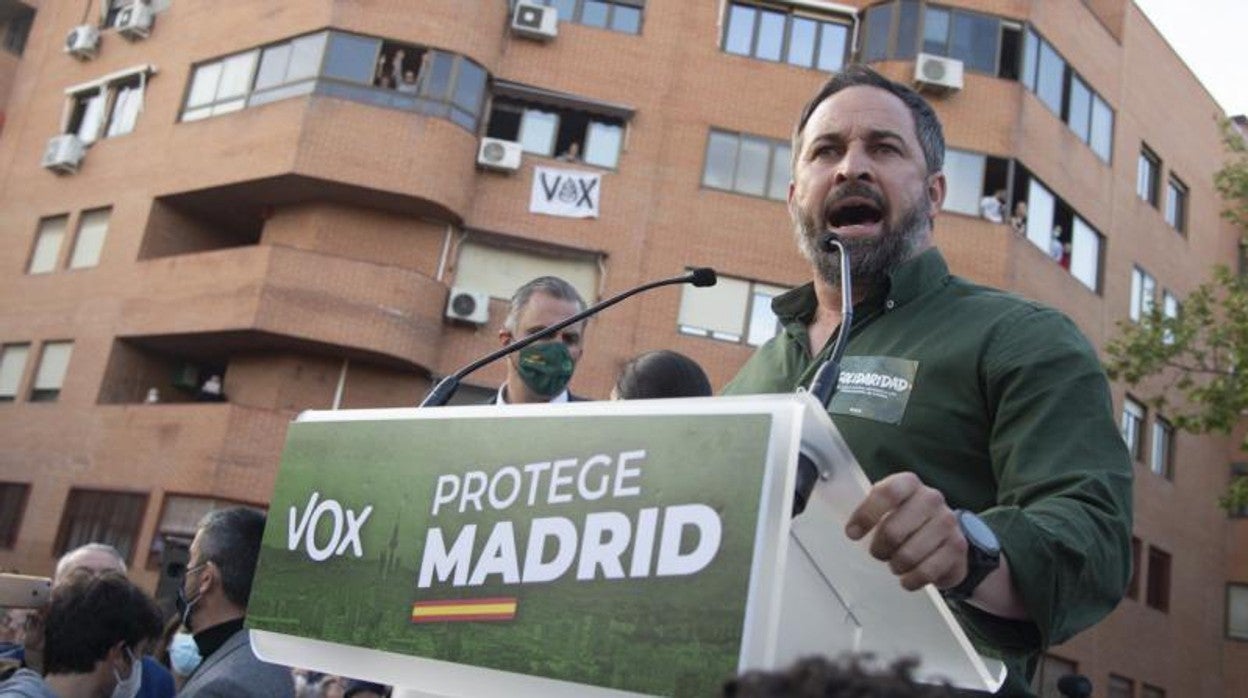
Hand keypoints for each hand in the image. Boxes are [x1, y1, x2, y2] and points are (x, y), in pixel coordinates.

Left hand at [845, 472, 967, 591]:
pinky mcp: (957, 547)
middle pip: (892, 530)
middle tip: (879, 552)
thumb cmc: (908, 521)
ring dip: (896, 565)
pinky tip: (908, 576)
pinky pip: (925, 572)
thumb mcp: (889, 508)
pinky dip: (911, 580)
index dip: (866, 514)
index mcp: (909, 484)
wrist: (948, 539)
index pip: (887, 493)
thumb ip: (869, 511)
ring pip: (908, 555)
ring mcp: (947, 522)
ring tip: (897, 563)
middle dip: (879, 549)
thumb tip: (850, 530)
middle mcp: (931, 498)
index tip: (852, 533)